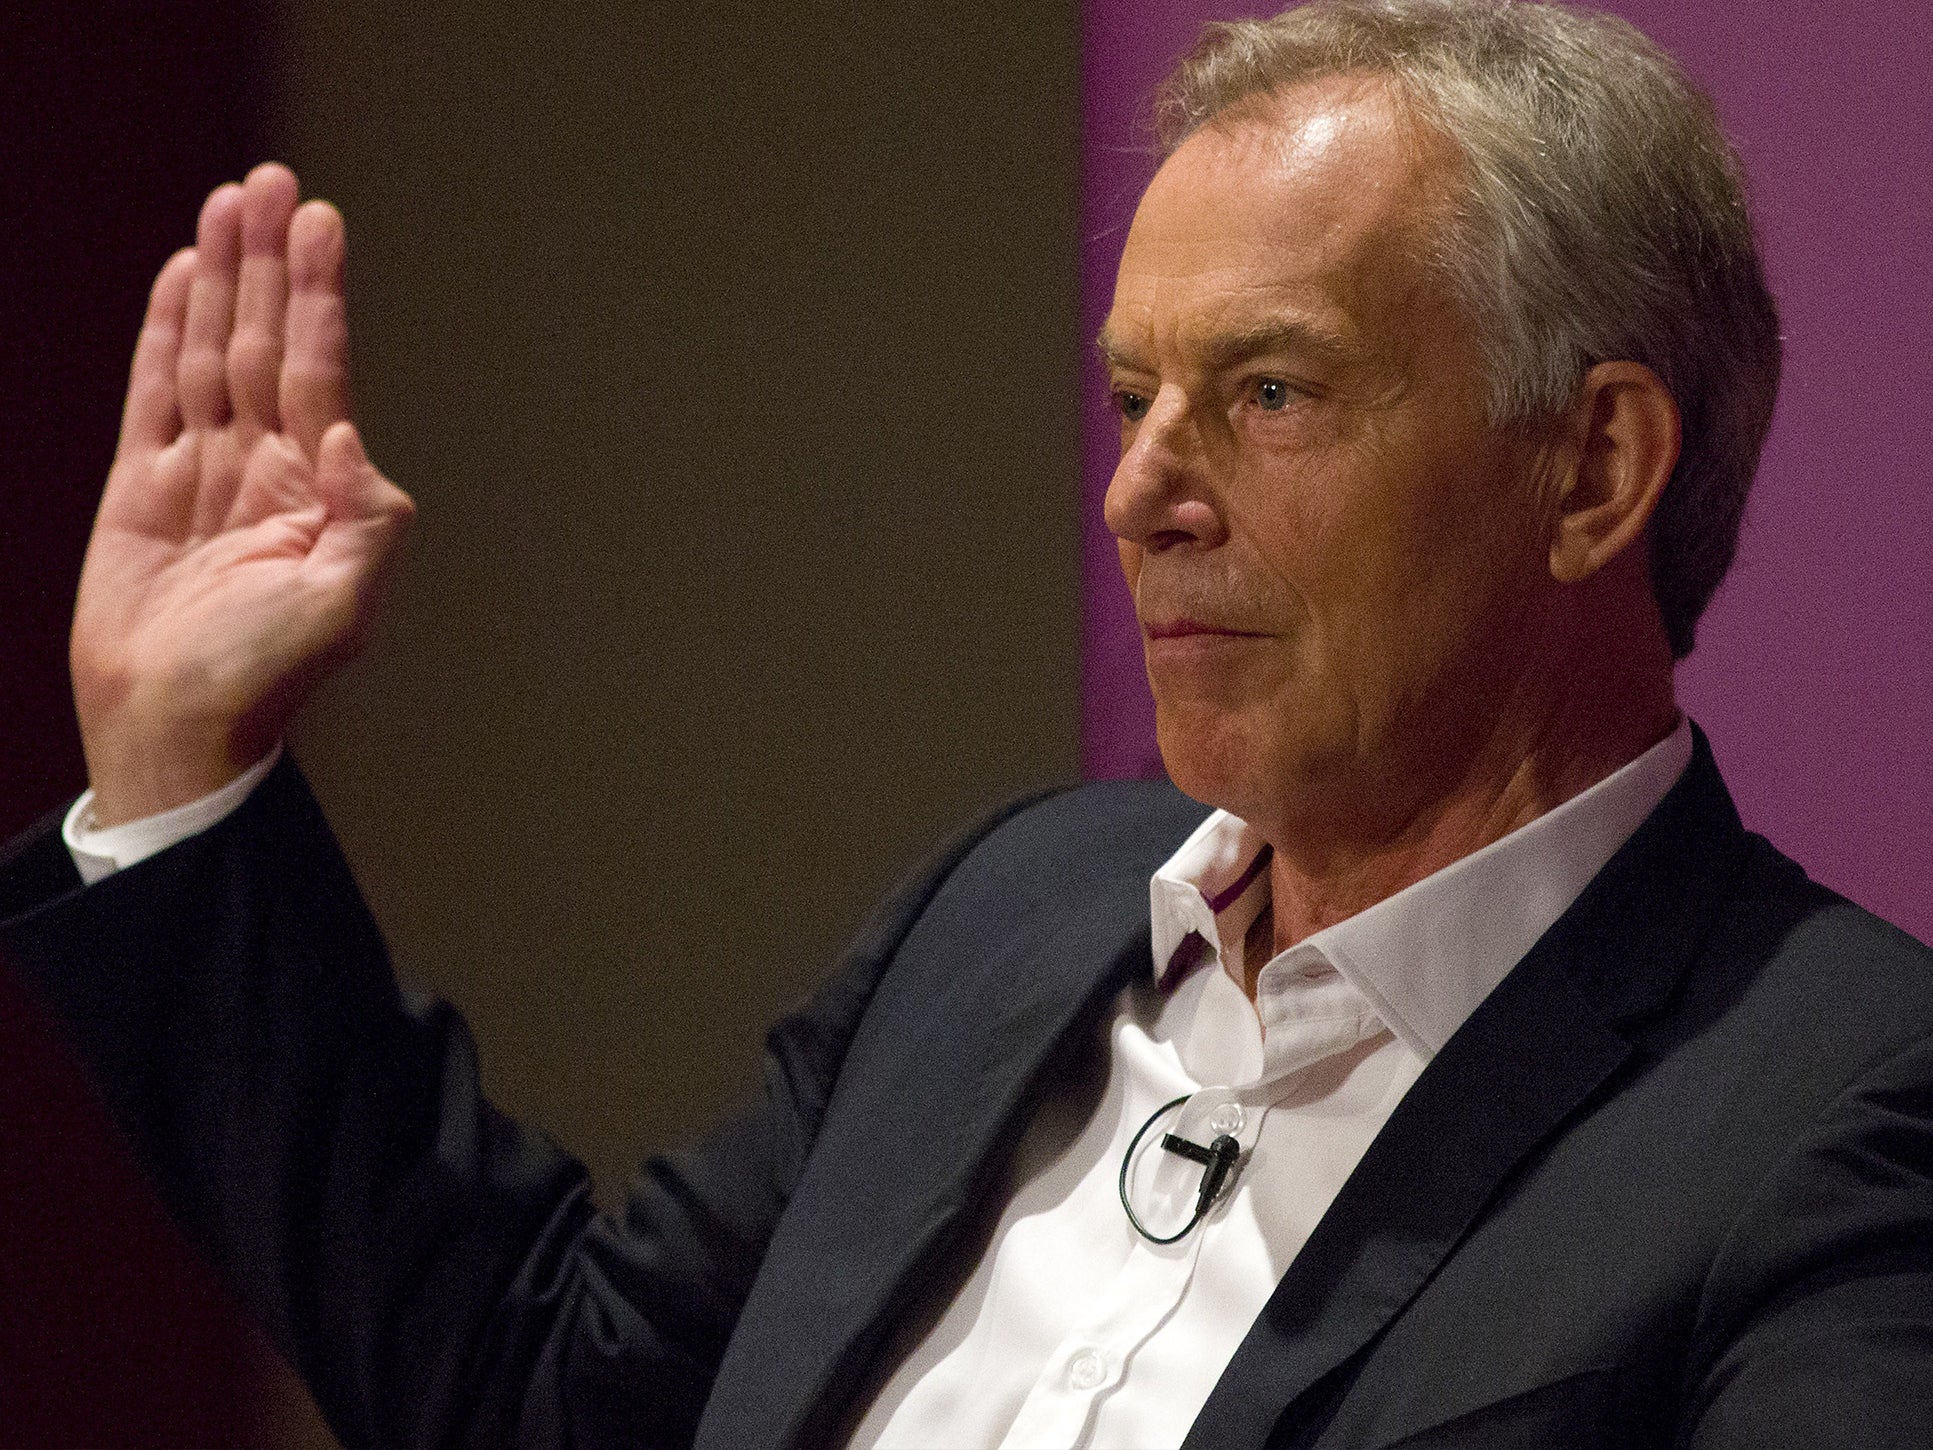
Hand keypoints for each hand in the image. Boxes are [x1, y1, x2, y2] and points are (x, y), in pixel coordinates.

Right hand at [71, 163, 413, 825]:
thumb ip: (365, 522)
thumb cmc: (264, 680)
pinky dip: (165, 333)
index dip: (318, 295)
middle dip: (271, 262)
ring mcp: (202, 471)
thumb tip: (348, 434)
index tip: (320, 222)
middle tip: (274, 180)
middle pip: (265, 340)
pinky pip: (155, 391)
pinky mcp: (142, 485)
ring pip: (211, 351)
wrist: (174, 727)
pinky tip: (185, 277)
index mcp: (316, 491)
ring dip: (221, 278)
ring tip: (230, 201)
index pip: (317, 370)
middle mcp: (265, 469)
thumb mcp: (341, 608)